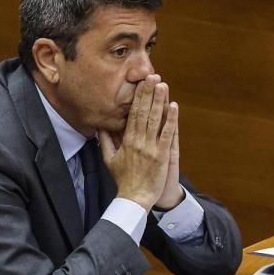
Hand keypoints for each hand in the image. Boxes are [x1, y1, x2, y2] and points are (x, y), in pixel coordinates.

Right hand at [98, 74, 178, 210]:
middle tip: (153, 76)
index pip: (132, 114)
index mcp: (126, 141)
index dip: (138, 98)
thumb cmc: (122, 179)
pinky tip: (174, 107)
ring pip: (155, 120)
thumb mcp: (108, 159)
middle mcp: (138, 141)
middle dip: (149, 93)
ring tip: (163, 85)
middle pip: (144, 113)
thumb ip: (105, 141)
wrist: (134, 198)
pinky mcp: (161, 156)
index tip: (141, 83)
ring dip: (160, 101)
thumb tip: (100, 126)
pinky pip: (167, 134)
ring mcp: (150, 148)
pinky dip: (171, 120)